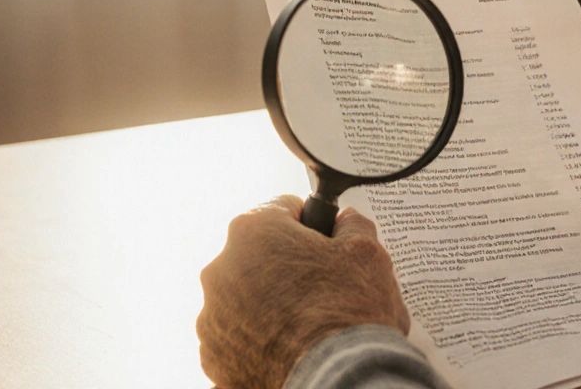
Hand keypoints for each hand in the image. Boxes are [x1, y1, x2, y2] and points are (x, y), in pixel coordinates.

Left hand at [197, 195, 409, 388]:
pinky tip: (293, 347)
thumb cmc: (349, 312)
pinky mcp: (214, 358)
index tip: (327, 243)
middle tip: (326, 287)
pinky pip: (239, 337)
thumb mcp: (367, 253)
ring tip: (311, 323)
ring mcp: (212, 318)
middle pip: (261, 255)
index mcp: (254, 232)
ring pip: (247, 297)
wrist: (337, 378)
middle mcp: (221, 270)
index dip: (312, 224)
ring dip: (273, 304)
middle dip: (289, 266)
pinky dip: (262, 340)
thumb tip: (346, 222)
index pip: (283, 209)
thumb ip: (353, 225)